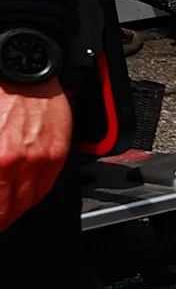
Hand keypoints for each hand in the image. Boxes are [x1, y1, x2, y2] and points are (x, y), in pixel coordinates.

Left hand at [0, 79, 70, 234]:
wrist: (21, 71)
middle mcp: (16, 163)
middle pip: (7, 206)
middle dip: (2, 216)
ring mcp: (39, 160)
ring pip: (25, 201)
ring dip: (12, 212)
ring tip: (5, 217)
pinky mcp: (56, 154)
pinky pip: (44, 187)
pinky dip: (31, 198)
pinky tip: (22, 201)